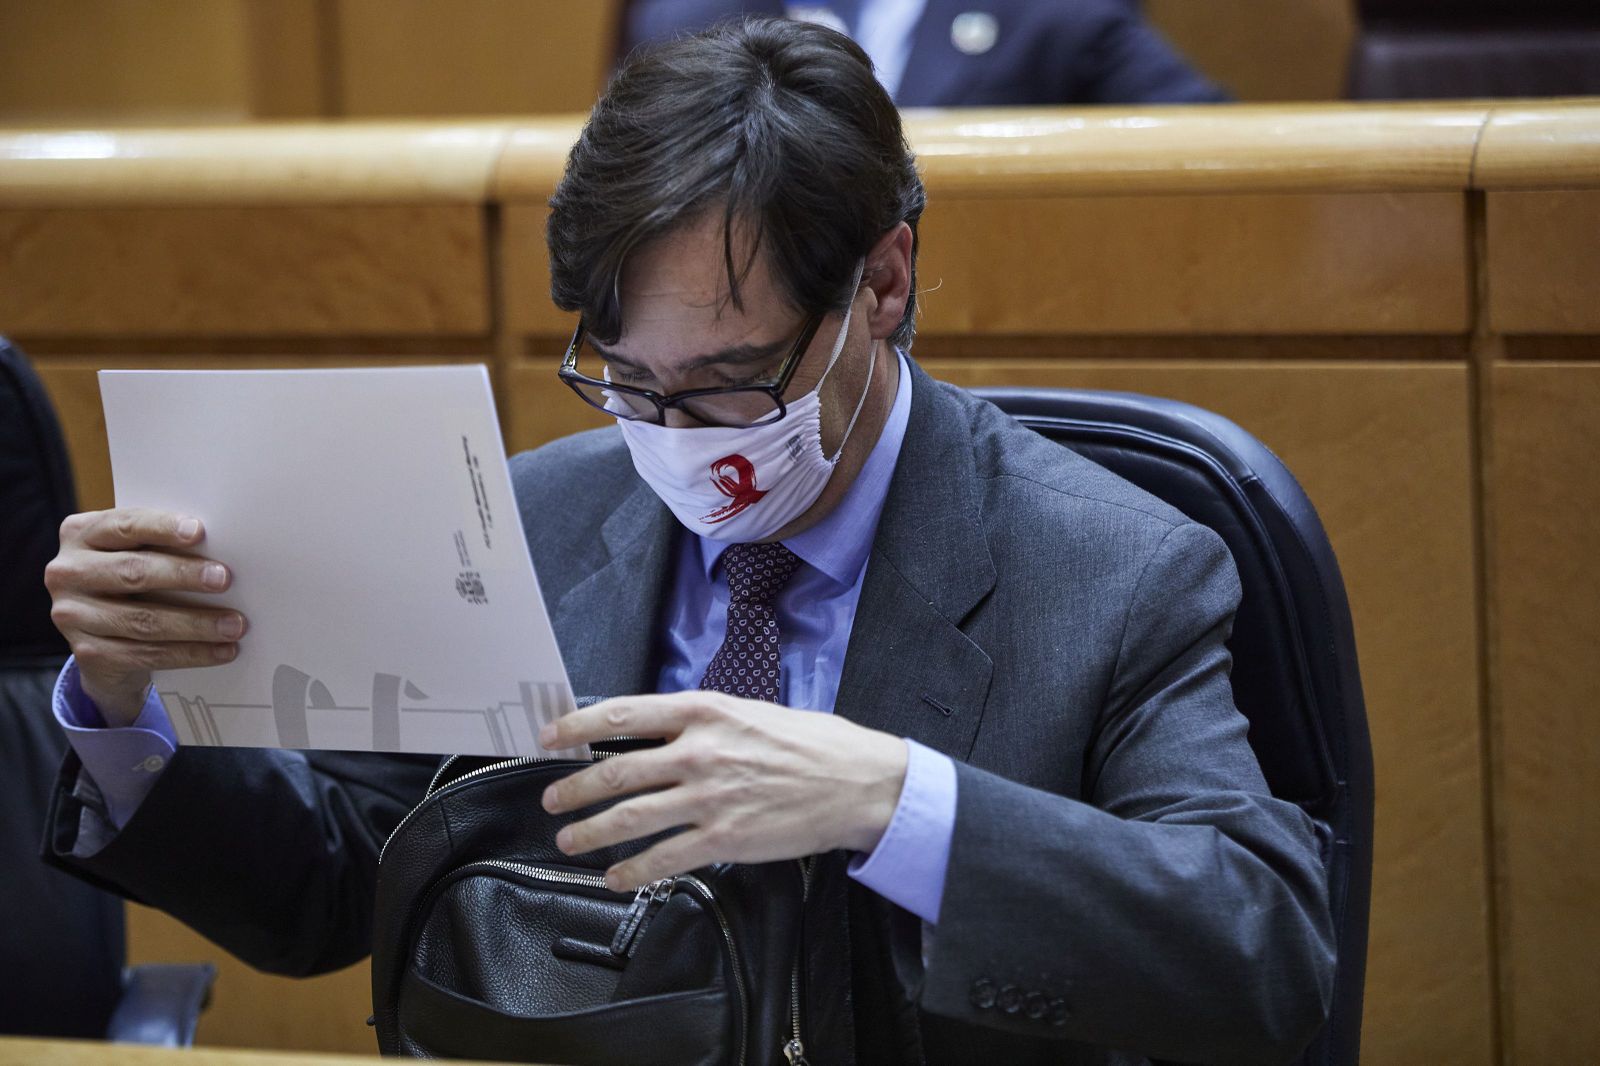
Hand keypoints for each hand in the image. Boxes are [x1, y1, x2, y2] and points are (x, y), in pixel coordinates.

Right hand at [45, 508, 245, 726]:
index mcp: (80, 535)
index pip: (123, 525)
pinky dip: (190, 653)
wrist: (103, 639)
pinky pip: (147, 654)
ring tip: (235, 625)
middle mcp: (67, 573)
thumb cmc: (131, 582)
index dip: (162, 527)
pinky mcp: (87, 653)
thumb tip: (222, 545)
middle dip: (183, 576)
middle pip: (133, 572)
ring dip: (196, 624)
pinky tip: (222, 650)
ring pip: (143, 620)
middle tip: (225, 579)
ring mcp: (72, 615)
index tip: (199, 531)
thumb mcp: (136, 553)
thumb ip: (162, 545)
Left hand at [538, 692, 908, 889]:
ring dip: (591, 832)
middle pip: (617, 771)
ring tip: (568, 840)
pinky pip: (664, 858)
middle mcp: (701, 751)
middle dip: (574, 789)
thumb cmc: (811, 744)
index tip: (550, 736)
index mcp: (705, 711)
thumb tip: (652, 733)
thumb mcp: (749, 711)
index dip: (577, 726)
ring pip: (631, 817)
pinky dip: (632, 870)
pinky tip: (615, 876)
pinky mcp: (726, 838)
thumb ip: (701, 722)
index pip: (623, 714)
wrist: (857, 782)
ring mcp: (711, 797)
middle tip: (552, 801)